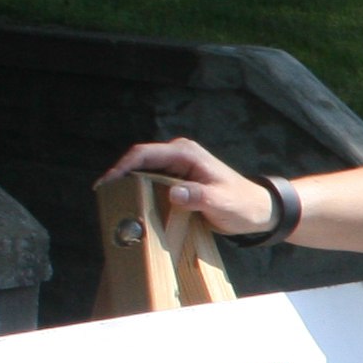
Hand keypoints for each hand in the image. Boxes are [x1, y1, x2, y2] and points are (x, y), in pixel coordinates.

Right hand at [100, 137, 273, 236]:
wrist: (259, 209)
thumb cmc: (242, 205)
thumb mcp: (220, 203)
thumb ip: (197, 197)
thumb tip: (174, 193)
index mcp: (186, 153)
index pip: (144, 154)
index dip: (121, 167)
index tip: (106, 184)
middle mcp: (178, 154)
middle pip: (139, 161)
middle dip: (119, 176)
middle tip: (103, 196)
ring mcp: (177, 165)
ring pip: (143, 171)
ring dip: (127, 184)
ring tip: (110, 202)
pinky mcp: (177, 178)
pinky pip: (152, 180)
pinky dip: (139, 190)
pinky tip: (130, 204)